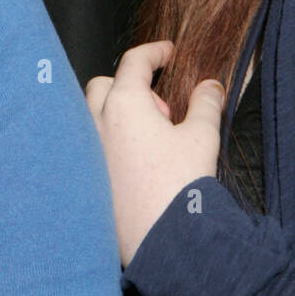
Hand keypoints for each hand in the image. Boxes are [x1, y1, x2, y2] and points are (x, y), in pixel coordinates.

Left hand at [86, 40, 223, 266]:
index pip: (133, 61)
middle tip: (163, 112)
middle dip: (131, 87)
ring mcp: (86, 150)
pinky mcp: (84, 176)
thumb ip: (206, 104)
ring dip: (116, 114)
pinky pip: (89, 146)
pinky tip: (134, 163)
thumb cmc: (181, 186)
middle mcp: (96, 121)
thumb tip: (211, 85)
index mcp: (123, 103)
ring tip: (150, 140)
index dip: (154, 52)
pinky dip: (107, 143)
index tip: (168, 52)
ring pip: (92, 115)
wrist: (164, 243)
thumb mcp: (202, 138)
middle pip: (105, 85)